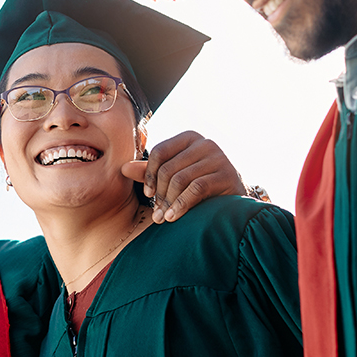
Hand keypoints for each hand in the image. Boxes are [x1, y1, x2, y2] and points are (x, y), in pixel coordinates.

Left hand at [121, 131, 248, 223]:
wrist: (234, 202)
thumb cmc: (200, 187)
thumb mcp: (174, 177)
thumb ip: (150, 172)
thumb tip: (123, 168)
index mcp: (190, 138)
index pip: (160, 151)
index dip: (149, 174)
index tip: (147, 194)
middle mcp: (206, 143)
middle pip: (169, 168)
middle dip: (160, 194)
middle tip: (156, 214)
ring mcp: (219, 157)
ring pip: (181, 179)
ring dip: (168, 203)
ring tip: (163, 219)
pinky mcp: (227, 175)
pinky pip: (196, 189)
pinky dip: (181, 205)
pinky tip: (174, 217)